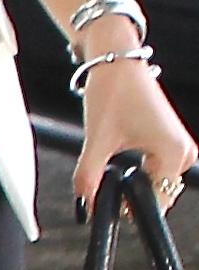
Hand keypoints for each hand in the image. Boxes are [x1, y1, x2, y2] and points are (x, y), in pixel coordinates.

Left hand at [73, 61, 192, 219]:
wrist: (118, 62)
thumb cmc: (113, 92)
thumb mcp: (97, 140)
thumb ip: (89, 177)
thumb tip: (85, 205)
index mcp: (173, 152)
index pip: (156, 200)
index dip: (130, 208)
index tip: (108, 206)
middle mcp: (184, 151)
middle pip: (158, 194)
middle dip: (131, 195)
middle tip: (106, 182)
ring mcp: (181, 146)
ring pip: (157, 183)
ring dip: (136, 183)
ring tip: (115, 163)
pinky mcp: (173, 141)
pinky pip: (159, 170)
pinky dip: (141, 172)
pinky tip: (124, 161)